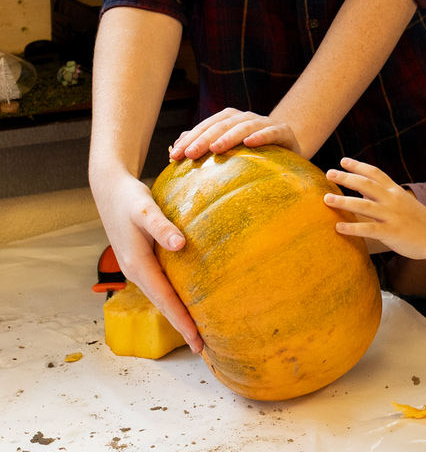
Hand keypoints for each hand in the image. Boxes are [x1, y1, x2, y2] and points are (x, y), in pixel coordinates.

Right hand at [92, 170, 202, 353]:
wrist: (110, 191)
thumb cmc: (129, 199)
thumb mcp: (146, 209)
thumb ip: (162, 227)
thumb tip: (181, 245)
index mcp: (138, 265)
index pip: (165, 299)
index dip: (181, 319)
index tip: (196, 339)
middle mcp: (137, 272)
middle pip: (163, 304)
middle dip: (182, 325)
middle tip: (203, 347)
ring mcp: (138, 269)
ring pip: (161, 297)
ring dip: (178, 313)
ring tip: (198, 331)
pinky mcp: (142, 261)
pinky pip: (160, 286)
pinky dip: (173, 298)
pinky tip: (186, 300)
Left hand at [169, 108, 300, 159]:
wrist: (289, 150)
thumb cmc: (253, 153)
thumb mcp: (229, 150)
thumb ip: (204, 143)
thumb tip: (177, 143)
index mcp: (230, 120)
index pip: (207, 125)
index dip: (190, 139)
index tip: (174, 155)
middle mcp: (246, 117)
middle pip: (222, 124)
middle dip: (204, 138)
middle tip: (190, 154)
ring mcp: (265, 123)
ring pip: (244, 125)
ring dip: (229, 136)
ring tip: (216, 148)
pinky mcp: (283, 132)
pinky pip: (272, 132)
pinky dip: (261, 135)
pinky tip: (250, 143)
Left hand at [324, 157, 425, 260]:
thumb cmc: (418, 220)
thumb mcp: (403, 202)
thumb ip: (383, 195)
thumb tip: (361, 190)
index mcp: (395, 191)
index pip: (375, 173)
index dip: (358, 166)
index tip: (342, 161)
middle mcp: (392, 200)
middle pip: (366, 184)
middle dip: (346, 178)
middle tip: (329, 174)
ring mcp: (392, 216)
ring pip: (364, 206)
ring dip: (344, 201)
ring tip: (326, 200)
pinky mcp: (392, 233)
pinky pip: (369, 229)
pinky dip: (353, 228)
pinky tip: (338, 227)